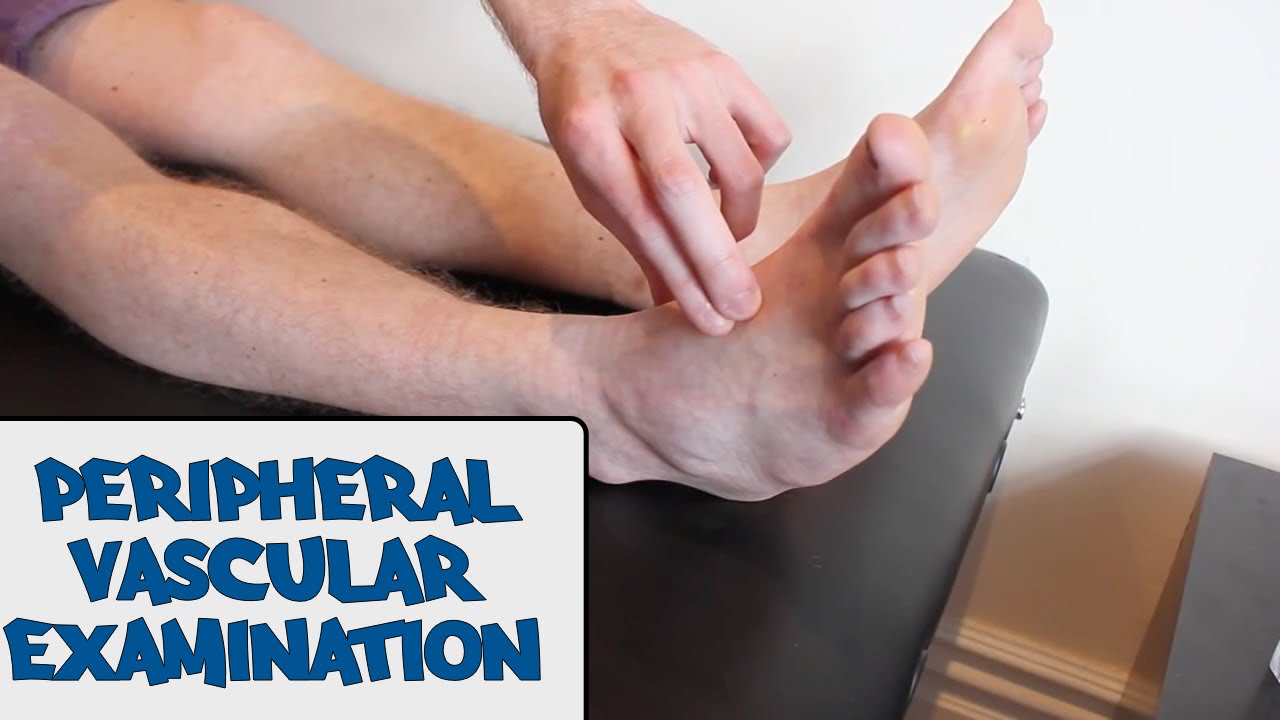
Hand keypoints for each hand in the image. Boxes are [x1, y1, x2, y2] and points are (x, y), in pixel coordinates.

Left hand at [532, 2, 791, 334]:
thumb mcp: (589, 178)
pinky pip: (769, 133)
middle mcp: (637, 102)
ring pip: (742, 169)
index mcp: (590, 136)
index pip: (642, 221)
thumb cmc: (584, 108)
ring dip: (740, 221)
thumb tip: (672, 304)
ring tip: (721, 235)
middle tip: (743, 308)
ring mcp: (685, 79)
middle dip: (719, 263)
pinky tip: (731, 177)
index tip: (712, 320)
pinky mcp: (724, 67)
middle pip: (687, 197)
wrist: (585, 25)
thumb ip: (633, 239)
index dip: (681, 278)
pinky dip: (761, 170)